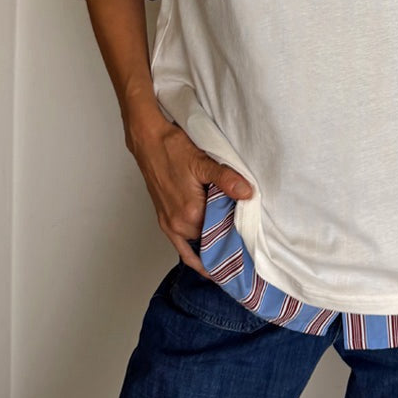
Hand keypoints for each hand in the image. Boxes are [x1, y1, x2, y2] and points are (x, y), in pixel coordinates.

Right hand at [125, 115, 252, 277]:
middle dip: (225, 249)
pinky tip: (205, 252)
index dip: (236, 243)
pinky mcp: (164, 218)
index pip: (219, 238)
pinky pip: (181, 245)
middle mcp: (177, 224)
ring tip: (230, 256)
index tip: (250, 253)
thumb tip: (247, 193)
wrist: (148, 140)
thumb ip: (226, 180)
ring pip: (194, 247)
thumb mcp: (203, 162)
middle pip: (208, 244)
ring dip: (209, 252)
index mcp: (189, 214)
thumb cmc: (171, 149)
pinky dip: (194, 252)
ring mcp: (168, 223)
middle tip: (245, 256)